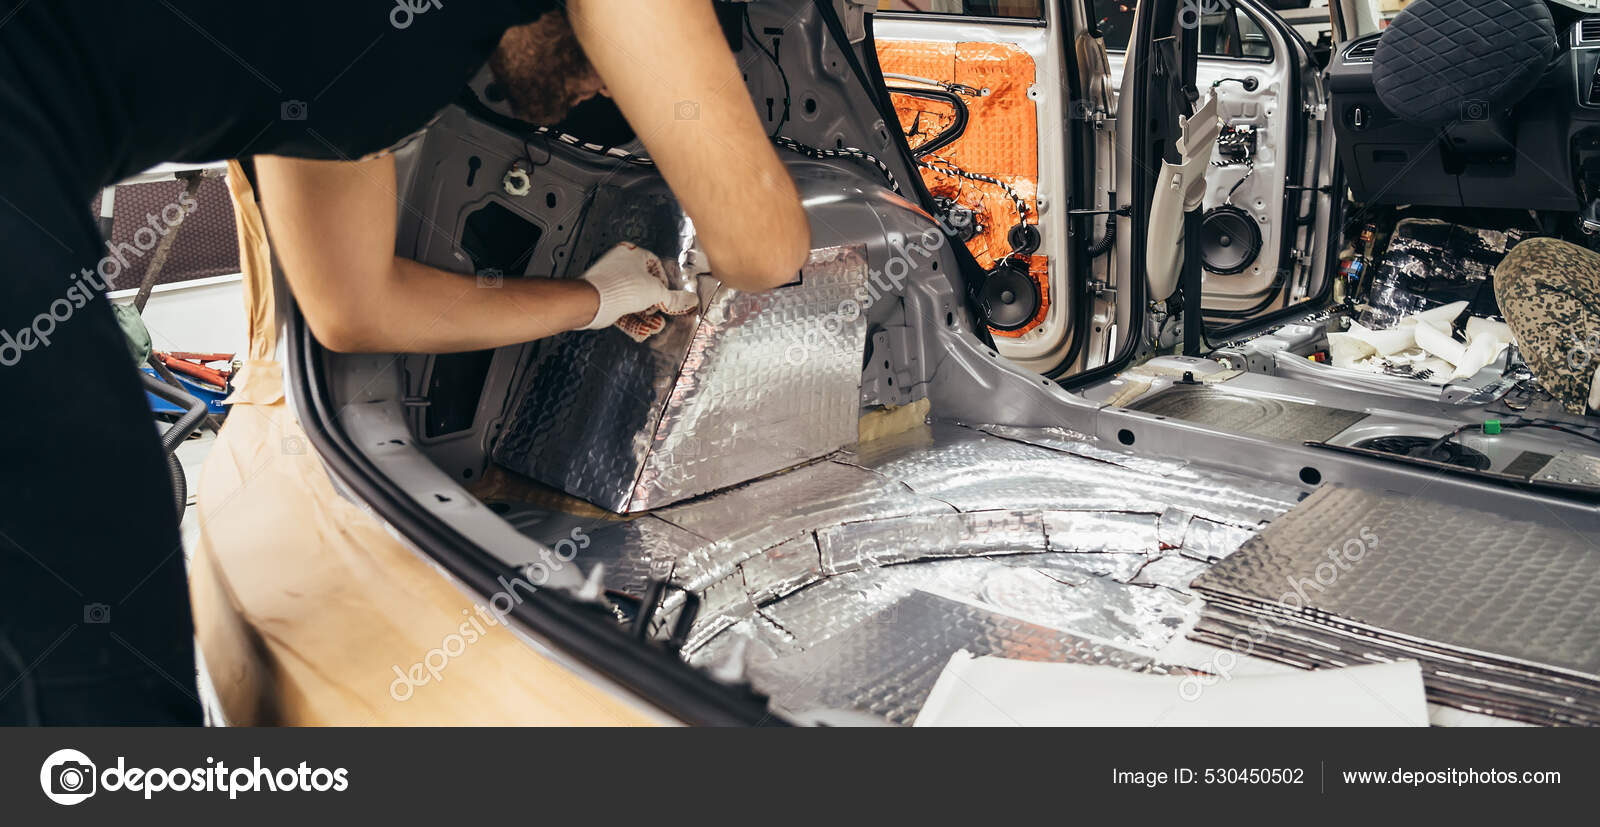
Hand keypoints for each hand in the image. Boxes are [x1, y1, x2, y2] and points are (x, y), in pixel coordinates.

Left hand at [579, 243, 697, 329]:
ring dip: (645, 316)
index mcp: (631, 254)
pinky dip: (632, 321)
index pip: (654, 266)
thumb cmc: (620, 285)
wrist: (595, 300)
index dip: (663, 282)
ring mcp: (610, 282)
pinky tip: (640, 331)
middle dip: (653, 305)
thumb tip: (689, 300)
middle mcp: (619, 265)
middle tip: (660, 313)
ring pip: (633, 301)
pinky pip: (622, 310)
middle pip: (644, 286)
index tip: (667, 294)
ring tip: (653, 327)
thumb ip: (674, 299)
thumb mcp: (656, 292)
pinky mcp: (604, 298)